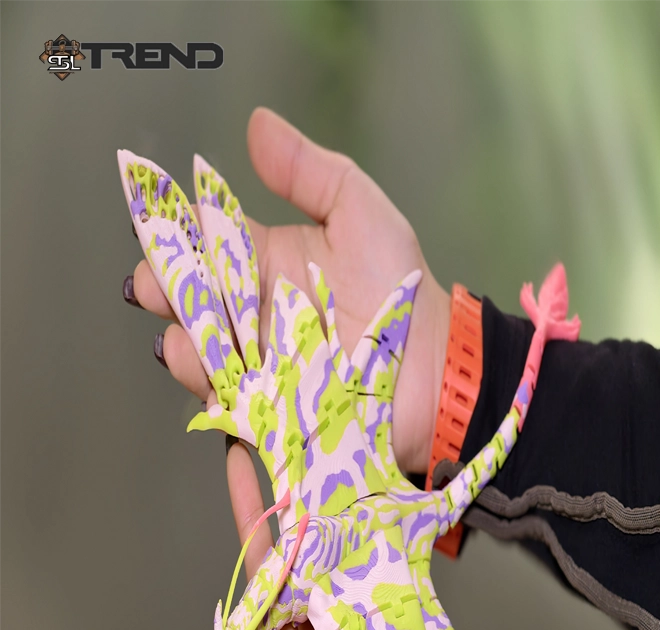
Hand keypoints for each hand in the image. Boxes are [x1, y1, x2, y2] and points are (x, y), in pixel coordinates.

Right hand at [129, 107, 449, 473]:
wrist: (435, 363)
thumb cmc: (401, 288)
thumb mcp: (359, 214)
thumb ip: (308, 172)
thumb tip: (257, 123)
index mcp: (263, 261)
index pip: (203, 244)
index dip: (172, 237)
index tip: (153, 231)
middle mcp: (253, 310)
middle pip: (191, 299)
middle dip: (165, 292)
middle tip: (155, 288)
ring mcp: (258, 360)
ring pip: (203, 352)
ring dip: (184, 346)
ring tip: (180, 339)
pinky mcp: (270, 405)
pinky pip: (230, 401)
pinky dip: (214, 393)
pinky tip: (211, 379)